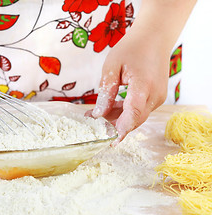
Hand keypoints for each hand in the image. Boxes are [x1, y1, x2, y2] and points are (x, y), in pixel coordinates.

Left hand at [86, 26, 170, 145]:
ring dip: (118, 119)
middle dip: (113, 125)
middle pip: (134, 120)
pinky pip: (140, 110)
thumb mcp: (112, 67)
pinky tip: (110, 108)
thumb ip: (106, 92)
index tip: (109, 140)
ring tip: (97, 116)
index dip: (121, 129)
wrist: (154, 38)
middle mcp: (155, 94)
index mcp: (143, 85)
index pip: (133, 114)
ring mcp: (158, 97)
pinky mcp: (156, 97)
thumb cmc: (131, 48)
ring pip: (136, 117)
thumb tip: (98, 114)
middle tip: (93, 124)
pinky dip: (125, 112)